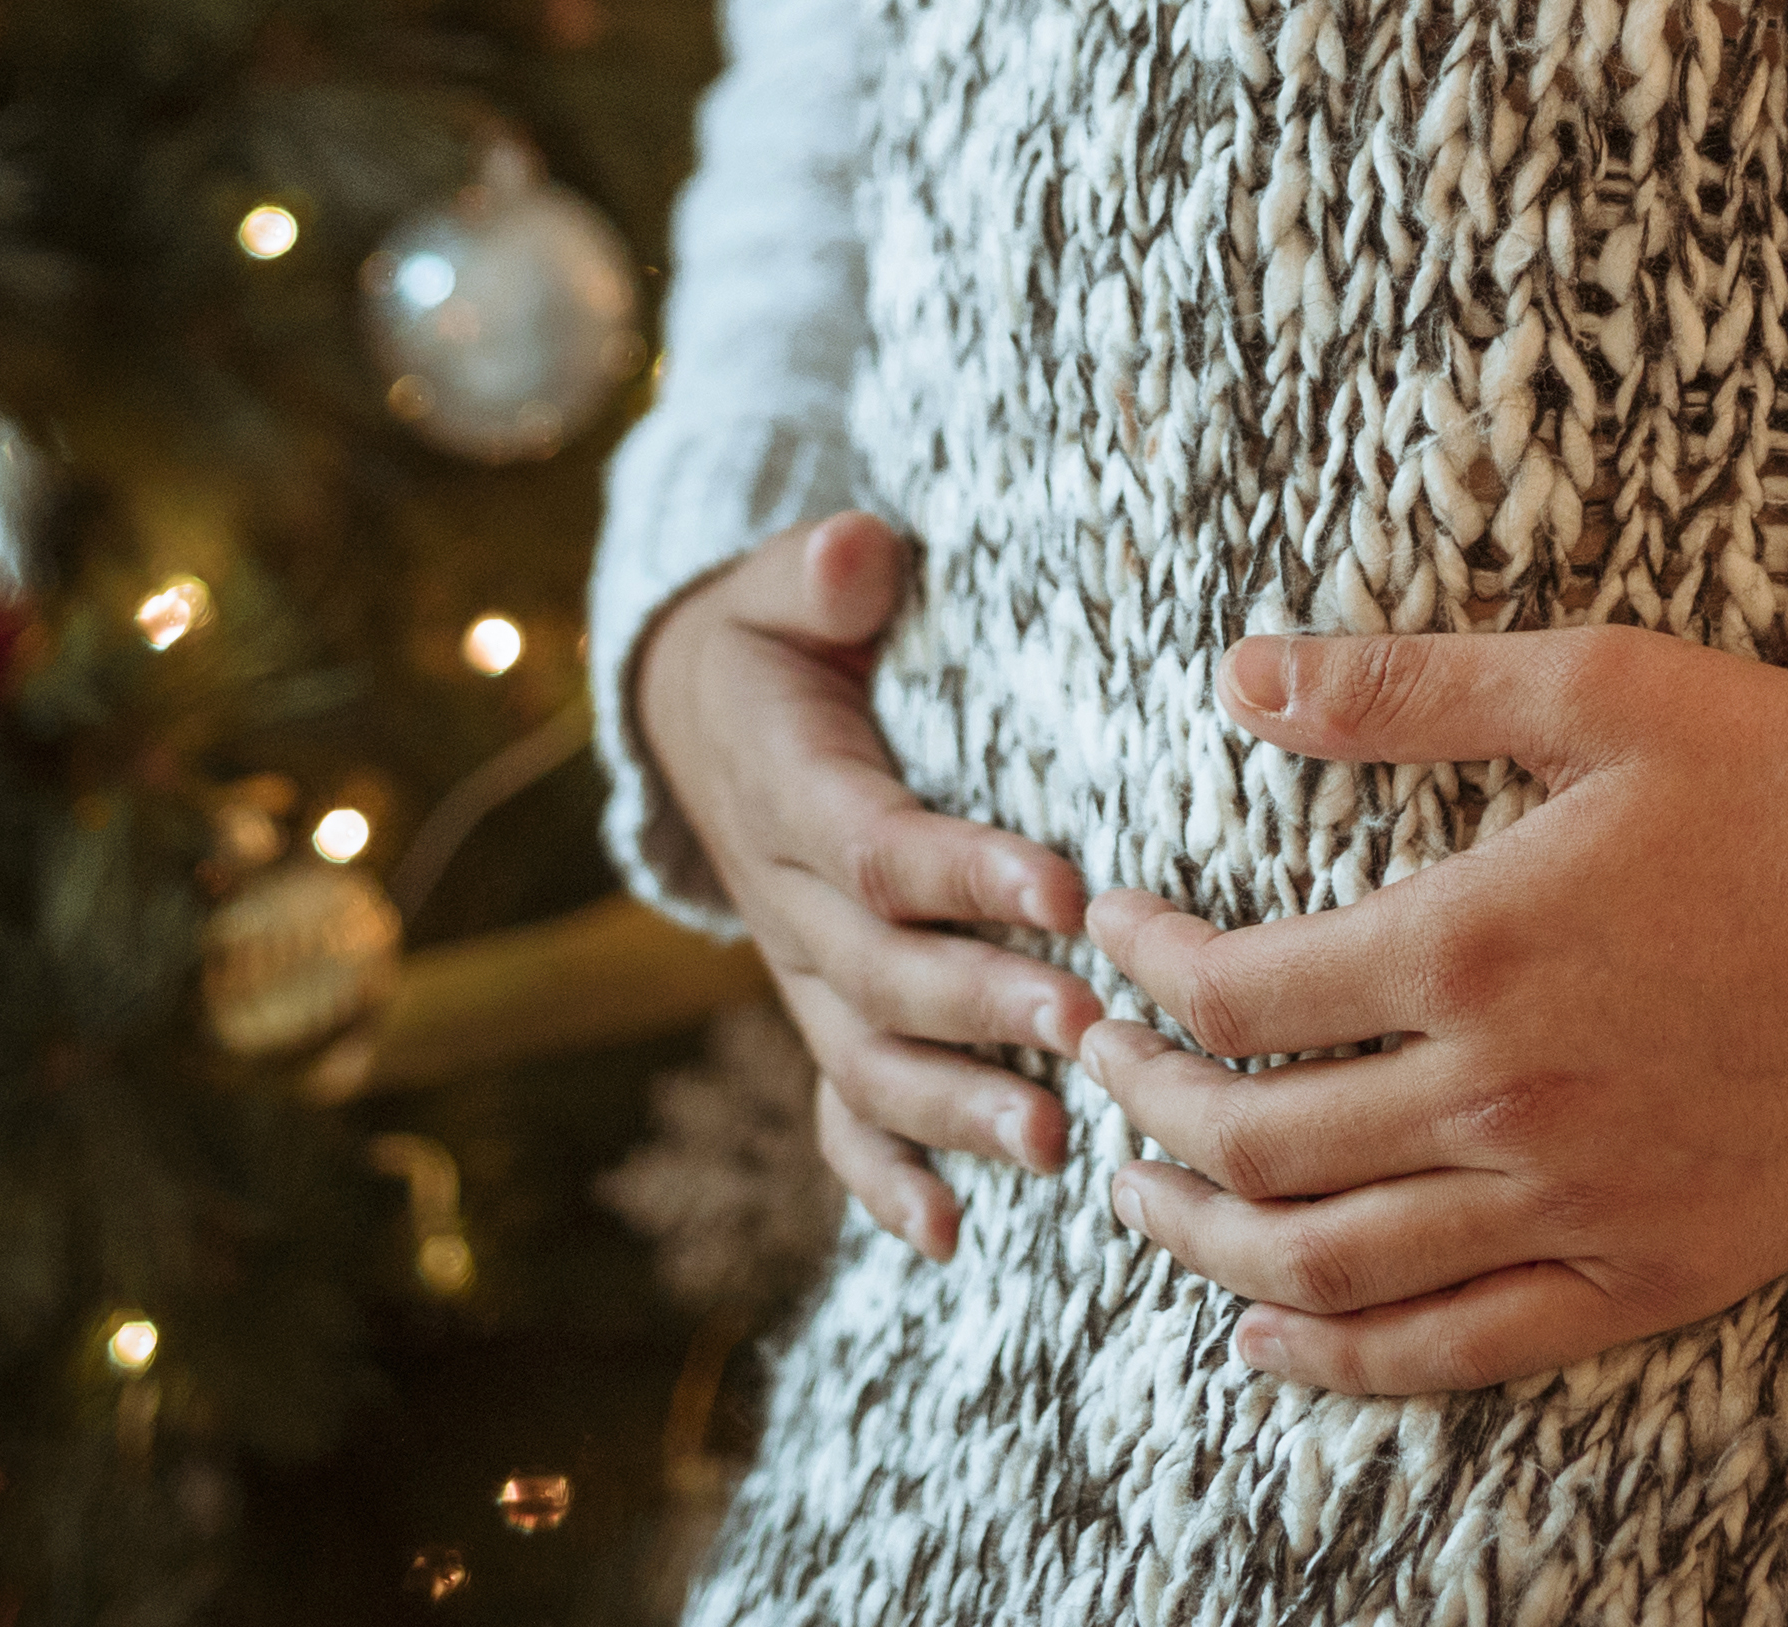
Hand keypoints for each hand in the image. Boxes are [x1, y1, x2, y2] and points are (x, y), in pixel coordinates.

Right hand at [627, 512, 1097, 1260]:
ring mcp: (801, 973)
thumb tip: (855, 552)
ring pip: (868, 1058)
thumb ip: (820, 571)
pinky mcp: (819, 1013)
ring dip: (955, 1108)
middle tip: (1089, 1029)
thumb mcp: (784, 584)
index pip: (876, 844)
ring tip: (1053, 1141)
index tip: (1064, 885)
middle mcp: (786, 900)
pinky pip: (839, 1111)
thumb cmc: (779, 636)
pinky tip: (948, 1236)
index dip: (963, 871)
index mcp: (789, 792)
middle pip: (881, 969)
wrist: (698, 714)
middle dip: (984, 1006)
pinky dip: (882, 1177)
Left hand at [1068, 625, 1787, 1396]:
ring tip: (1142, 1203)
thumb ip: (1408, 686)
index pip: (1239, 995)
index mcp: (1476, 944)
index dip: (1144, 978)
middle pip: (1252, 1147)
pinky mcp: (1657, 1271)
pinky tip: (1269, 1342)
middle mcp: (1507, 1094)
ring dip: (1204, 1246)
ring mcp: (1581, 1200)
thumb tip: (1237, 673)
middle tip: (1094, 1072)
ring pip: (1331, 1268)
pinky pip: (1463, 1349)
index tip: (1111, 949)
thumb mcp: (1602, 685)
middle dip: (1141, 1110)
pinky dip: (1343, 1362)